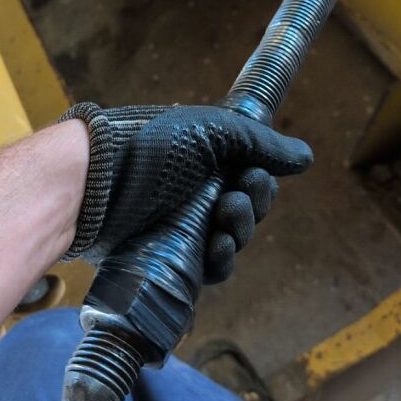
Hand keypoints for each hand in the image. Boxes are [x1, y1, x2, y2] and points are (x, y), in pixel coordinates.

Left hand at [59, 102, 311, 280]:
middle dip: (250, 208)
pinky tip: (215, 249)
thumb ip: (261, 144)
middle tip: (232, 201)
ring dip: (237, 234)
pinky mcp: (166, 257)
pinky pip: (206, 268)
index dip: (260, 182)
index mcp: (205, 158)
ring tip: (222, 223)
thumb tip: (305, 157)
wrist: (95, 184)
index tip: (252, 177)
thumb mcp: (213, 132)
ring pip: (230, 243)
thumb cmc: (150, 148)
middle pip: (246, 213)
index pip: (252, 178)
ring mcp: (179, 225)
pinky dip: (219, 260)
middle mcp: (194, 191)